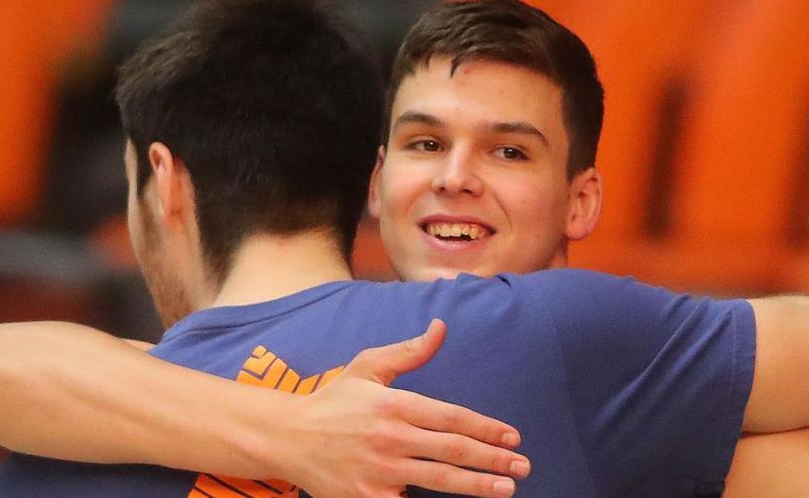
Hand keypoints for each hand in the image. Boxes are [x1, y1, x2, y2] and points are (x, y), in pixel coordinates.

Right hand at [289, 319, 529, 496]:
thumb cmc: (333, 401)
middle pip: (452, 450)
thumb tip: (442, 327)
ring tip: (505, 490)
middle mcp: (389, 438)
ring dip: (476, 486)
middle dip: (493, 460)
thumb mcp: (368, 367)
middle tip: (521, 467)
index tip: (512, 437)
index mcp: (393, 405)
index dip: (486, 428)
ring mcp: (378, 472)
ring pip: (437, 480)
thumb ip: (409, 351)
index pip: (452, 417)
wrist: (286, 439)